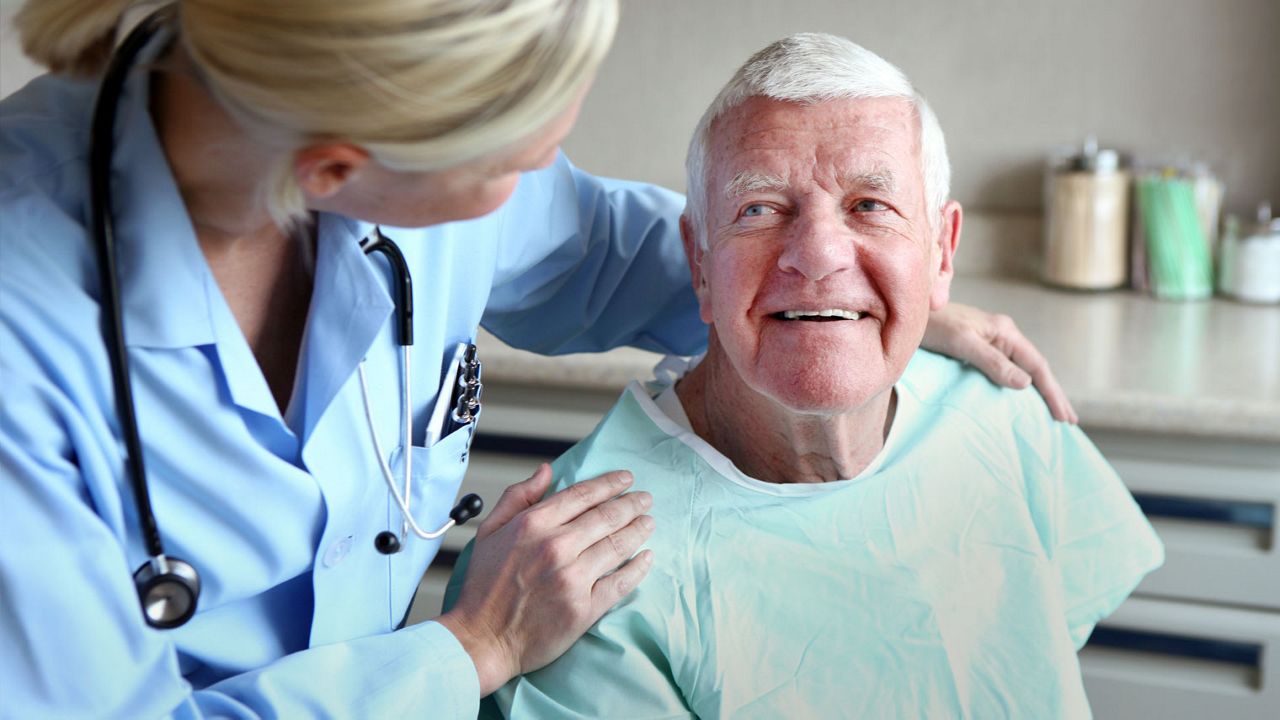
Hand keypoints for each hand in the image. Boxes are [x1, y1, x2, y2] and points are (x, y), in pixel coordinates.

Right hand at [438, 464, 655, 694]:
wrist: (481, 639)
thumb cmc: (483, 588)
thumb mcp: (489, 531)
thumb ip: (518, 497)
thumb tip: (546, 471)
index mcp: (533, 525)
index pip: (582, 495)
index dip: (609, 484)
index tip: (626, 479)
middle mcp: (556, 547)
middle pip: (606, 517)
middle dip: (631, 504)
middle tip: (645, 499)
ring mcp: (572, 579)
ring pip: (617, 545)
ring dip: (638, 530)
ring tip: (649, 522)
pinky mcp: (584, 608)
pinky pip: (620, 583)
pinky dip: (638, 568)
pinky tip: (647, 558)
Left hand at [922, 303, 1077, 423]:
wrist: (910, 312)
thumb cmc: (932, 326)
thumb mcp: (963, 343)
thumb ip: (993, 362)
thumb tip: (1026, 384)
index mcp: (1005, 332)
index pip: (1037, 366)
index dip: (1052, 392)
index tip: (1064, 417)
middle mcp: (1003, 335)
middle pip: (1035, 368)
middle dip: (1052, 394)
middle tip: (1068, 422)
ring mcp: (992, 341)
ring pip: (1023, 369)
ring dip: (1038, 391)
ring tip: (1051, 414)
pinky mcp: (979, 348)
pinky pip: (1007, 369)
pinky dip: (1018, 385)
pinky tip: (1020, 398)